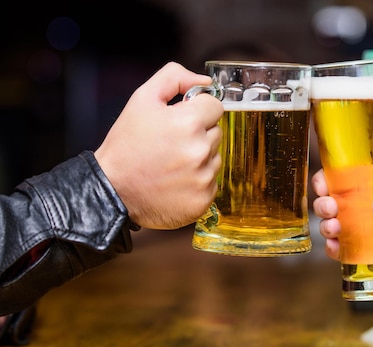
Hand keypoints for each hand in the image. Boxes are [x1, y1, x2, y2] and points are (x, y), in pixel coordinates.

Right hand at [94, 62, 223, 228]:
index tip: (181, 119)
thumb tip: (204, 81)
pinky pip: (211, 181)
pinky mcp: (203, 199)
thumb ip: (174, 78)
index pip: (215, 106)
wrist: (112, 189)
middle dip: (198, 133)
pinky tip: (176, 180)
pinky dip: (197, 180)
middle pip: (217, 132)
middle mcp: (200, 150)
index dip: (197, 110)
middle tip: (172, 143)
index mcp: (188, 123)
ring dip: (199, 157)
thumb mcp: (142, 99)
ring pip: (215, 157)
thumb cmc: (126, 146)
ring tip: (172, 162)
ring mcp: (203, 177)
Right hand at [311, 169, 372, 277]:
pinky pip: (351, 252)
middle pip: (334, 202)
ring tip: (334, 230)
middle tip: (331, 209)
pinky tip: (336, 250)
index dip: (328, 179)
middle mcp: (370, 203)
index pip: (345, 175)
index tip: (325, 186)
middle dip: (324, 205)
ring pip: (337, 227)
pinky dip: (338, 252)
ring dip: (328, 228)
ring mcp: (372, 228)